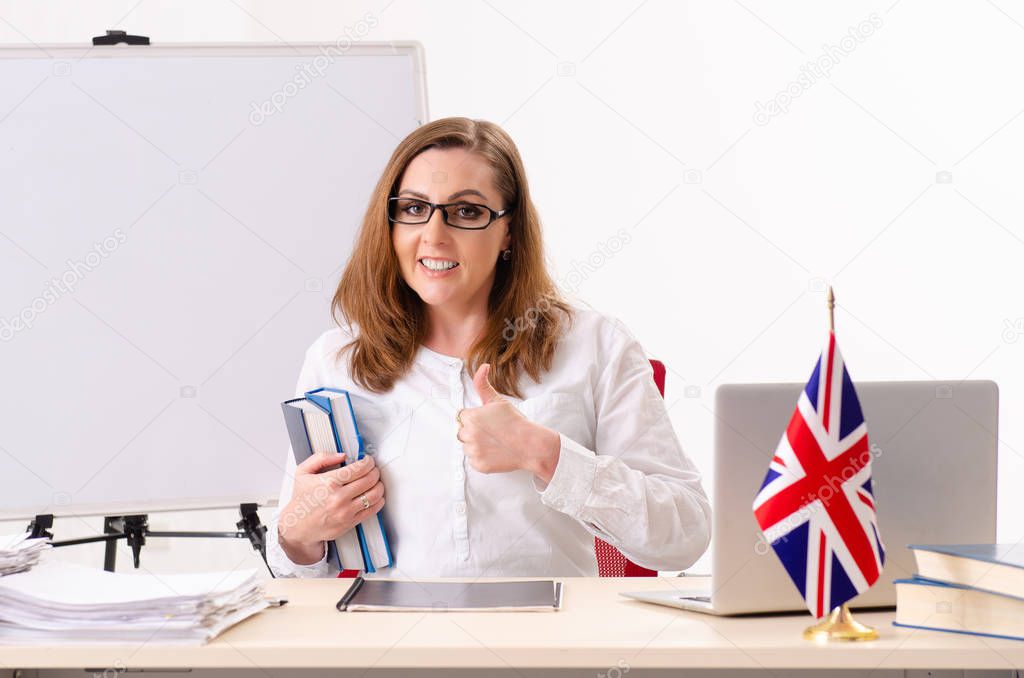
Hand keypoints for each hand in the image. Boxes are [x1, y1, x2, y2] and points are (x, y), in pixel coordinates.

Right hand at [278, 453, 384, 564]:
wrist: (298, 526)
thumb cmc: (302, 500)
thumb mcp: (303, 472)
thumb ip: (321, 458)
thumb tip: (341, 455)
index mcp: (329, 482)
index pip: (359, 468)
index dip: (368, 462)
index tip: (368, 461)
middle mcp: (338, 497)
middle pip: (369, 480)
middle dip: (375, 471)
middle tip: (373, 470)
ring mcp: (345, 511)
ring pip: (374, 494)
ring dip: (379, 485)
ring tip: (376, 482)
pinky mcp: (350, 522)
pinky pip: (372, 510)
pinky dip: (379, 500)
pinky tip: (375, 496)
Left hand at [458, 363, 560, 479]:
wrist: (530, 445)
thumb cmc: (515, 422)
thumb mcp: (497, 401)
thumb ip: (483, 384)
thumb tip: (483, 366)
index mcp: (471, 417)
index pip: (463, 416)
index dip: (477, 418)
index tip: (489, 422)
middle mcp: (469, 434)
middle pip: (462, 431)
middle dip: (474, 431)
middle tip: (493, 432)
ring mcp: (473, 451)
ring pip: (467, 446)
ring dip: (477, 444)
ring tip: (495, 442)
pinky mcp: (478, 465)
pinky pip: (473, 459)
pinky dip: (482, 457)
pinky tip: (495, 452)